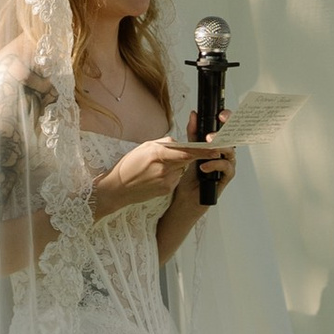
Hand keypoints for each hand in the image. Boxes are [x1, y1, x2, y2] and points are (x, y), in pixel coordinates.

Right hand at [93, 128, 229, 212]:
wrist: (118, 189)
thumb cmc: (128, 165)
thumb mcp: (144, 147)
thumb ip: (164, 144)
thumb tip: (178, 143)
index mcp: (157, 154)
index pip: (186, 152)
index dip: (202, 150)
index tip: (215, 148)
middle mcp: (164, 168)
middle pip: (186, 160)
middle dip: (191, 155)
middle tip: (189, 151)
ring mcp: (166, 181)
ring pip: (181, 168)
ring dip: (177, 165)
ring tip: (158, 166)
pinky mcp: (166, 190)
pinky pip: (175, 178)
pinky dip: (171, 174)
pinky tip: (157, 176)